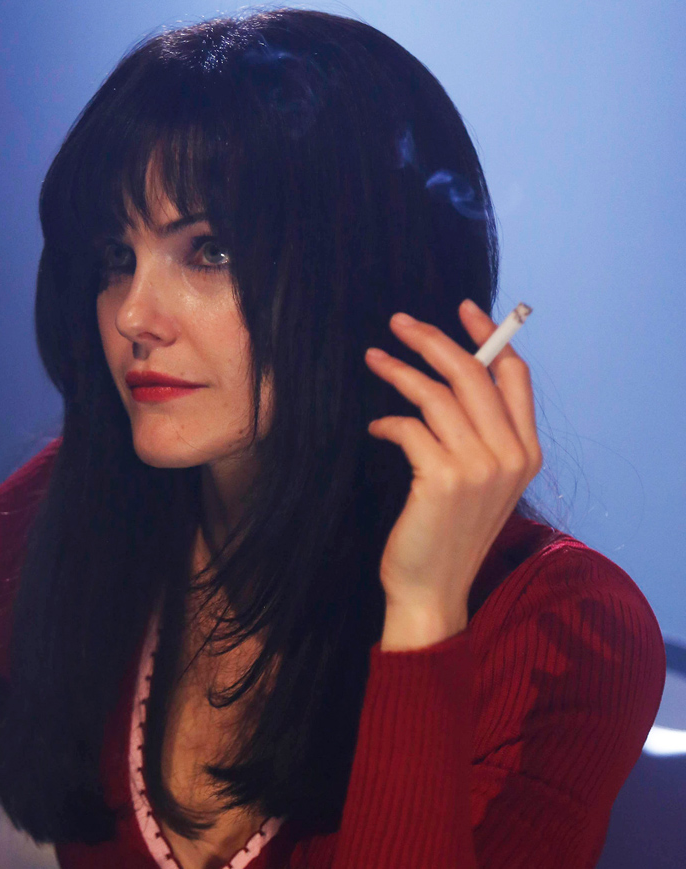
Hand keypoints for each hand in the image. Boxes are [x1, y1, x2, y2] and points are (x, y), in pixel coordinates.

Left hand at [364, 299, 542, 621]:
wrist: (432, 590)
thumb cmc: (449, 532)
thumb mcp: (481, 482)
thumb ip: (479, 435)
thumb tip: (451, 379)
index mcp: (527, 453)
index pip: (515, 376)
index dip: (490, 337)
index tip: (463, 311)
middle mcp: (511, 456)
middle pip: (473, 374)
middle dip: (433, 339)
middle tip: (399, 322)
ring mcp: (480, 468)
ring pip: (437, 394)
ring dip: (400, 371)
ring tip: (373, 359)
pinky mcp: (443, 479)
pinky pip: (409, 427)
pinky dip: (387, 422)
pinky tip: (376, 429)